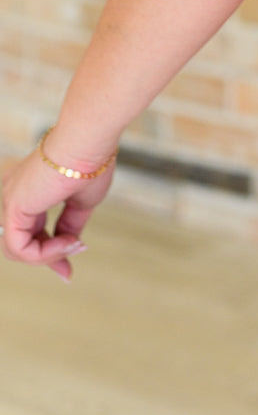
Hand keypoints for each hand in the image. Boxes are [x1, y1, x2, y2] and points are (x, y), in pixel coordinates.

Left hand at [1, 140, 114, 281]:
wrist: (88, 143)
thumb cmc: (90, 163)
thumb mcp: (81, 202)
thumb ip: (69, 225)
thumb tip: (69, 245)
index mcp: (29, 191)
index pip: (30, 231)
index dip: (49, 253)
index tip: (68, 271)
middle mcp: (14, 195)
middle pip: (21, 243)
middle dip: (46, 260)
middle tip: (68, 271)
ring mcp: (10, 201)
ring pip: (17, 250)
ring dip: (49, 256)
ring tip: (75, 245)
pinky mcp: (12, 208)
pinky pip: (20, 248)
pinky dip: (44, 254)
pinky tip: (68, 243)